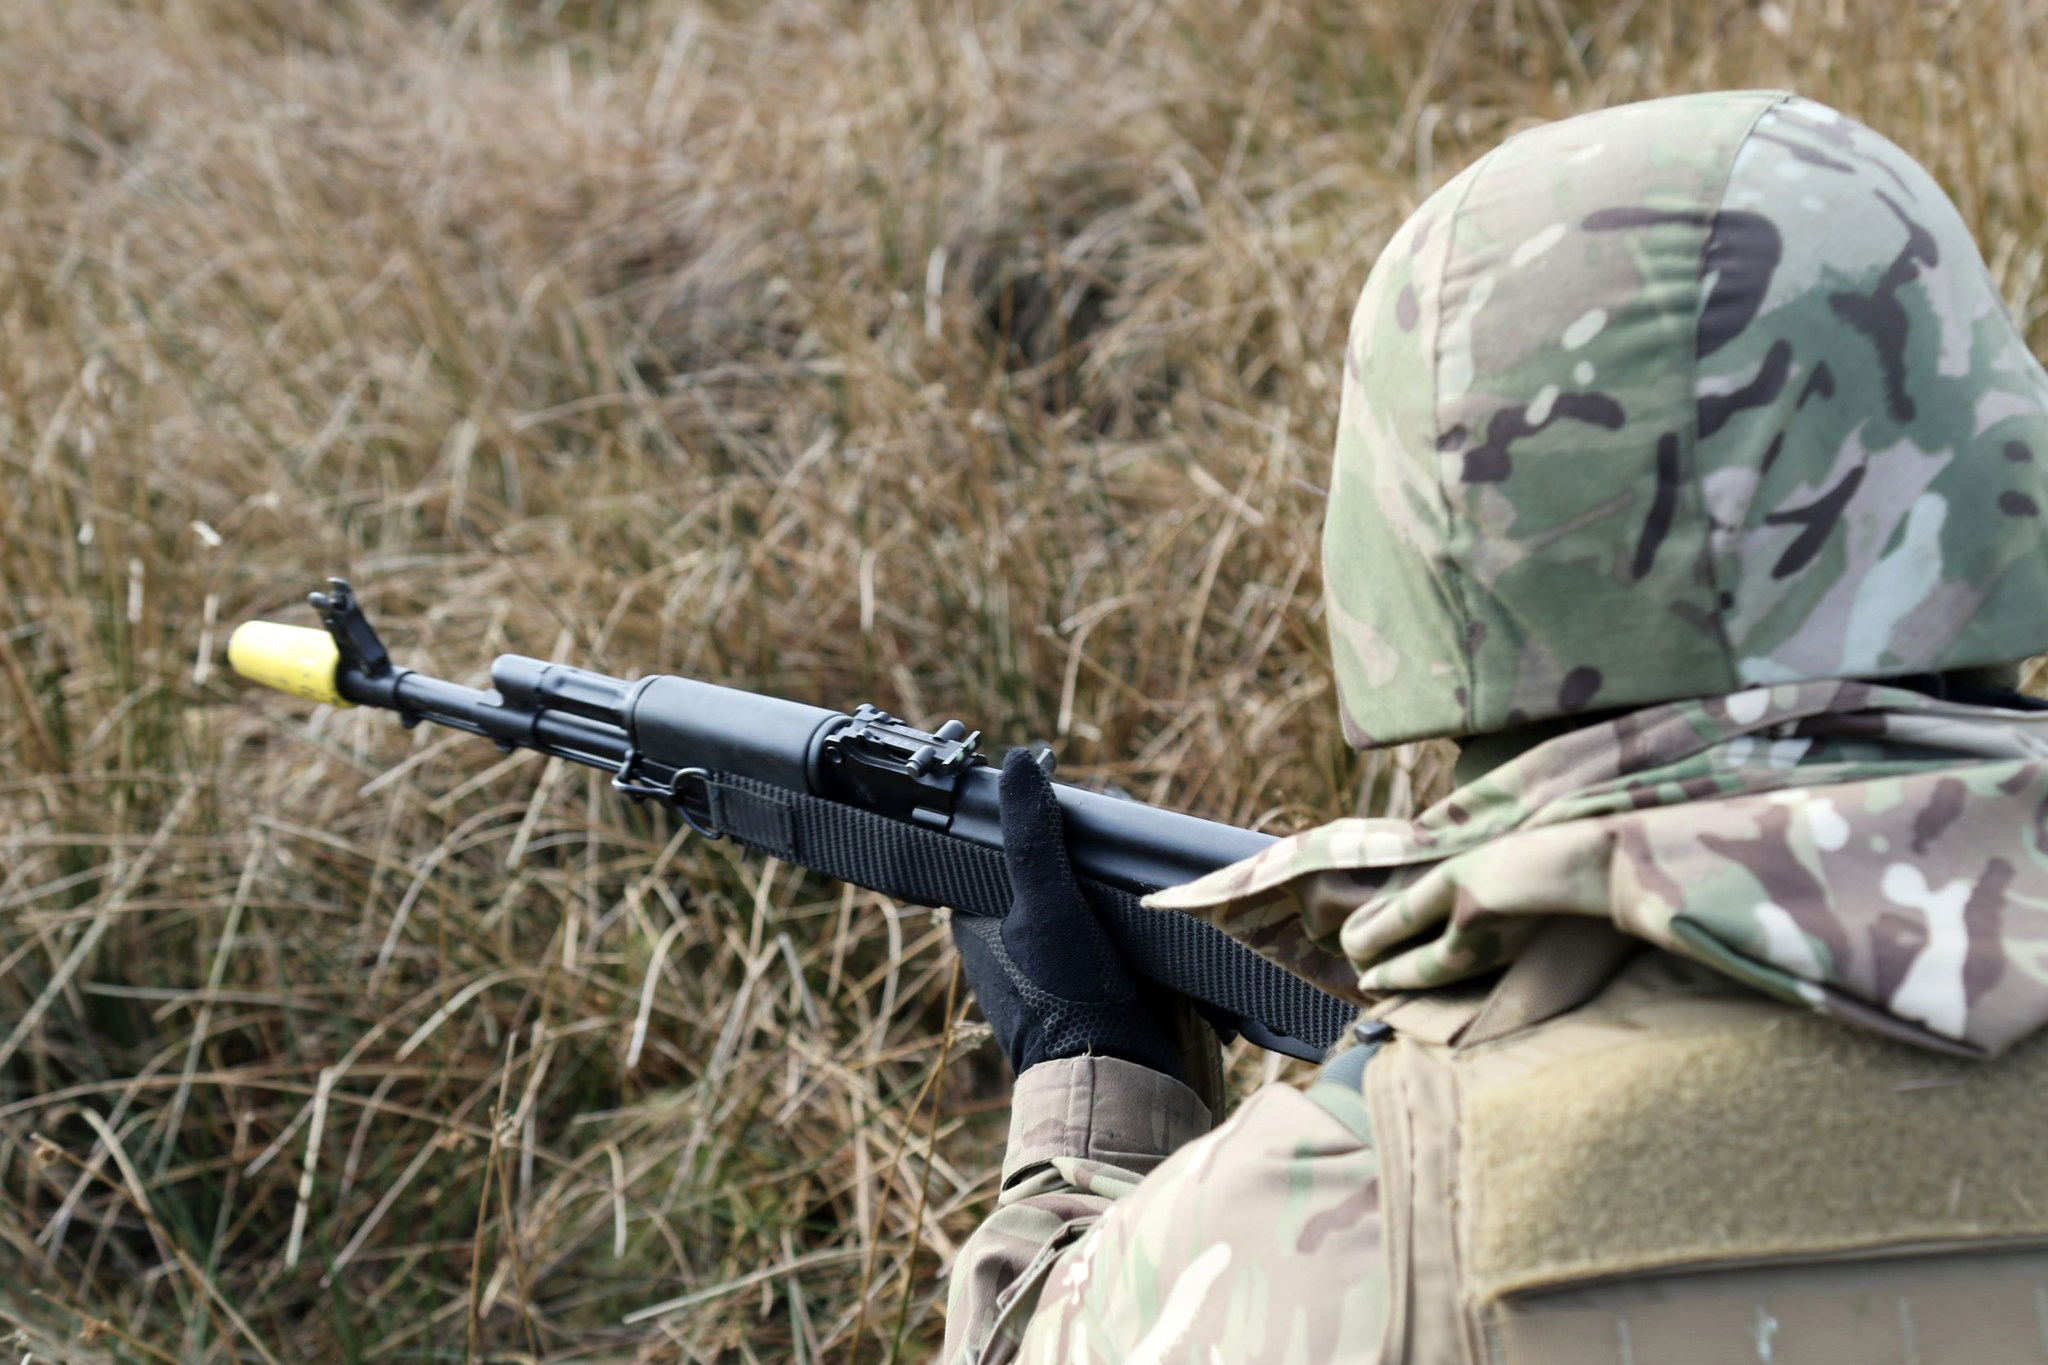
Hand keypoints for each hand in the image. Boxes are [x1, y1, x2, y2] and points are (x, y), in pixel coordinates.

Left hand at [951, 749, 1184, 1080]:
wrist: (1122, 1085)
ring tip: (1159, 879)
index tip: (1092, 810)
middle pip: (1062, 877)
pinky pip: (1133, 947)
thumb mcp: (1045, 905)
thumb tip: (1016, 762)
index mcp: (982, 923)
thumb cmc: (1066, 998)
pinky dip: (1155, 939)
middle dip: (1102, 863)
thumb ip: (1031, 837)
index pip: (1011, 852)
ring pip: (1102, 908)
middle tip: (1133, 848)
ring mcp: (1065, 970)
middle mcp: (1017, 946)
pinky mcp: (1108, 993)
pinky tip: (1175, 921)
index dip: (1050, 826)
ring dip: (1135, 900)